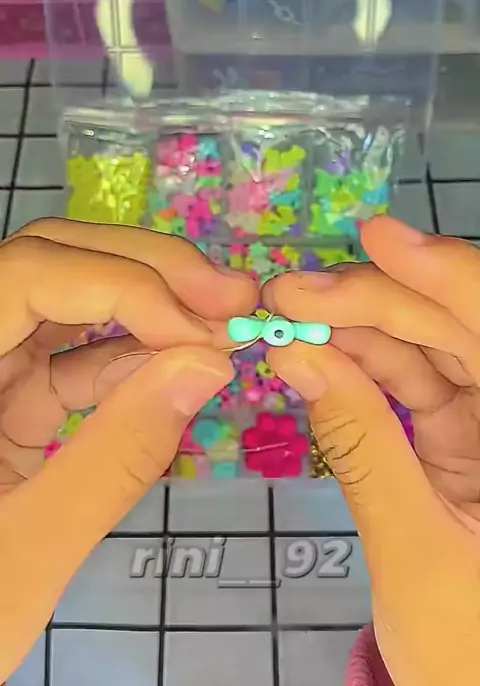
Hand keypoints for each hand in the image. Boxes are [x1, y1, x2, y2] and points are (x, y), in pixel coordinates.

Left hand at [0, 219, 256, 680]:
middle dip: (146, 272)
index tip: (199, 334)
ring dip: (149, 309)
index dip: (120, 283)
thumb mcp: (29, 551)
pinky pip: (72, 362)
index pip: (27, 274)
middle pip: (51, 265)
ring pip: (68, 302)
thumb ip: (117, 456)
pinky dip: (131, 363)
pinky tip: (179, 375)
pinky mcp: (7, 401)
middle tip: (231, 294)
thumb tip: (210, 365)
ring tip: (221, 329)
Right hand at [264, 216, 479, 685]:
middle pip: (461, 329)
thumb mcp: (412, 551)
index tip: (374, 238)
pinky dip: (369, 367)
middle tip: (291, 292)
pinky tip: (320, 354)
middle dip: (379, 301)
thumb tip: (295, 354)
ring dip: (365, 329)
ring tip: (291, 319)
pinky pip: (421, 384)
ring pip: (438, 348)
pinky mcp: (468, 438)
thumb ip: (357, 445)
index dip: (444, 275)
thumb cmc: (468, 649)